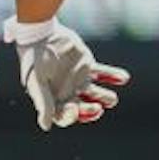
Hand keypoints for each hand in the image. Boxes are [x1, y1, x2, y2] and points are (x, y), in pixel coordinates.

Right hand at [6, 18, 128, 130]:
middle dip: (91, 111)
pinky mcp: (87, 66)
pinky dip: (114, 76)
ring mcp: (78, 79)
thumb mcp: (37, 82)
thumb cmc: (34, 60)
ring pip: (96, 94)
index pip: (65, 116)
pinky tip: (124, 78)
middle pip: (83, 109)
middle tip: (98, 109)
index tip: (74, 109)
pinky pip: (103, 73)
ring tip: (112, 99)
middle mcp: (67, 92)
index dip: (72, 116)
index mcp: (53, 99)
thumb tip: (46, 126)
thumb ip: (43, 102)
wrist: (41, 34)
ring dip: (106, 98)